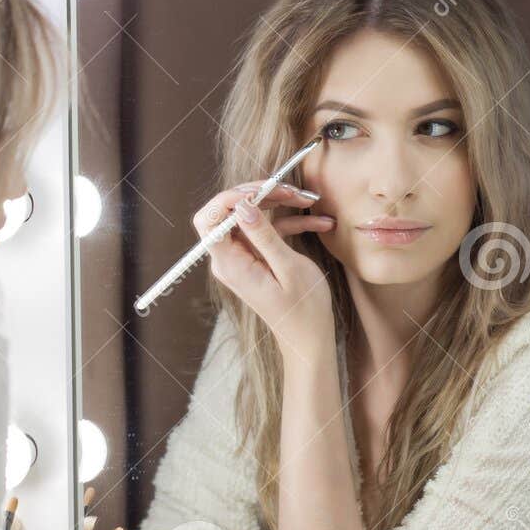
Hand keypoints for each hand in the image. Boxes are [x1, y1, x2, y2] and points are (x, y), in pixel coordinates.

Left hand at [201, 181, 336, 359]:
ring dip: (279, 204)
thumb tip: (242, 205)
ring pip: (250, 216)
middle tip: (292, 191)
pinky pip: (266, 231)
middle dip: (260, 194)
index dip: (229, 198)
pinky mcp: (255, 258)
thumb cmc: (303, 309)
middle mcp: (229, 259)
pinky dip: (290, 223)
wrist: (309, 338)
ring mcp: (241, 258)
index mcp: (230, 264)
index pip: (210, 220)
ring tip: (308, 201)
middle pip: (229, 212)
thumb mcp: (288, 268)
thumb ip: (263, 235)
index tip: (261, 191)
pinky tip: (319, 223)